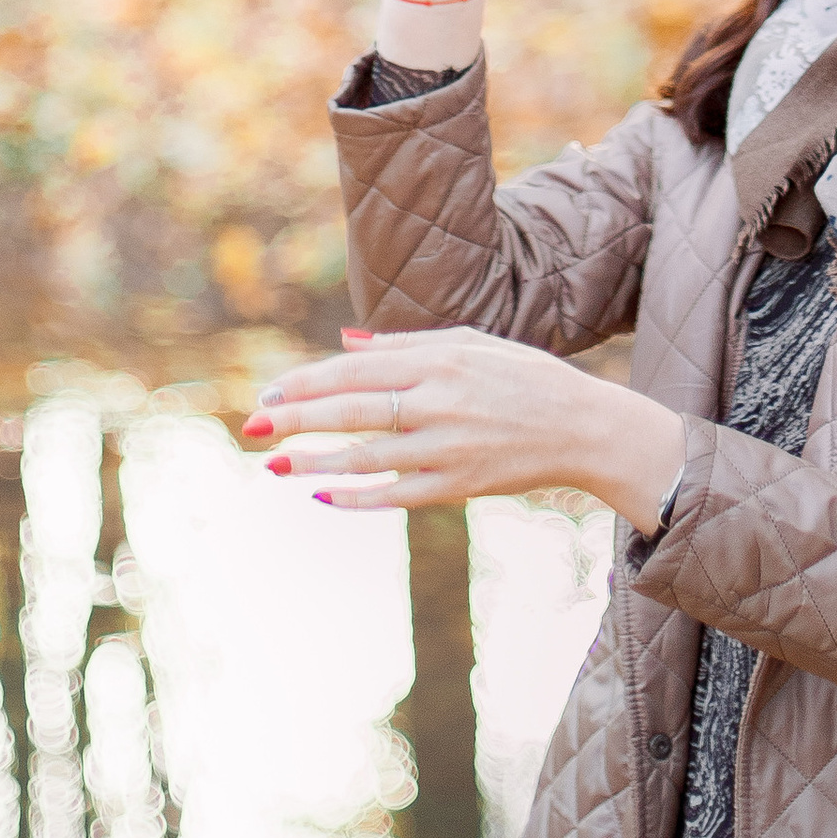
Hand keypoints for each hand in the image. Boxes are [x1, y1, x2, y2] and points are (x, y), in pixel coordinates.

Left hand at [242, 329, 687, 530]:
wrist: (584, 428)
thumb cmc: (524, 377)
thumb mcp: (471, 342)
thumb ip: (406, 342)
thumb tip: (345, 342)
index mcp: (440, 360)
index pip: (357, 369)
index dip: (308, 382)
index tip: (269, 393)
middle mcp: (439, 402)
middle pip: (354, 409)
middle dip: (298, 419)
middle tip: (252, 426)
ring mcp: (449, 447)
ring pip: (367, 457)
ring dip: (316, 462)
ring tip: (275, 465)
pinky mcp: (459, 485)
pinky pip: (398, 494)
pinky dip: (359, 496)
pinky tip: (324, 495)